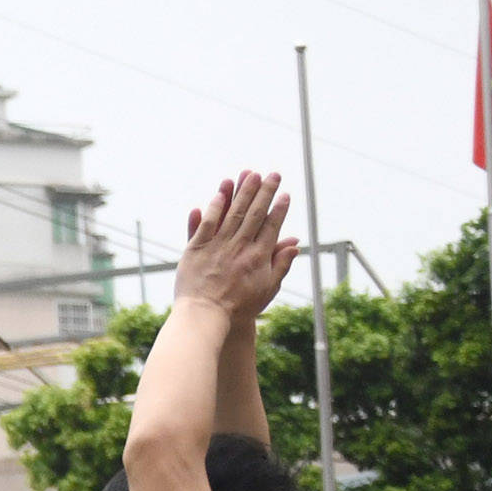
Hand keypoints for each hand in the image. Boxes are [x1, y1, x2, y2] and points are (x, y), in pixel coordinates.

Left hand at [171, 170, 299, 318]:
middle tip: (272, 174)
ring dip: (242, 192)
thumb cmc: (239, 307)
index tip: (285, 194)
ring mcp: (217, 246)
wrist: (206, 316)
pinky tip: (220, 192)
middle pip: (254, 213)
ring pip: (232, 213)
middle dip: (264, 192)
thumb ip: (282, 264)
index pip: (272, 226)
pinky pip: (206, 223)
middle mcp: (239, 247)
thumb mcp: (268, 288)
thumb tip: (296, 243)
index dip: (279, 208)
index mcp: (259, 256)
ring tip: (249, 174)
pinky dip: (214, 206)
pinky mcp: (196, 249)